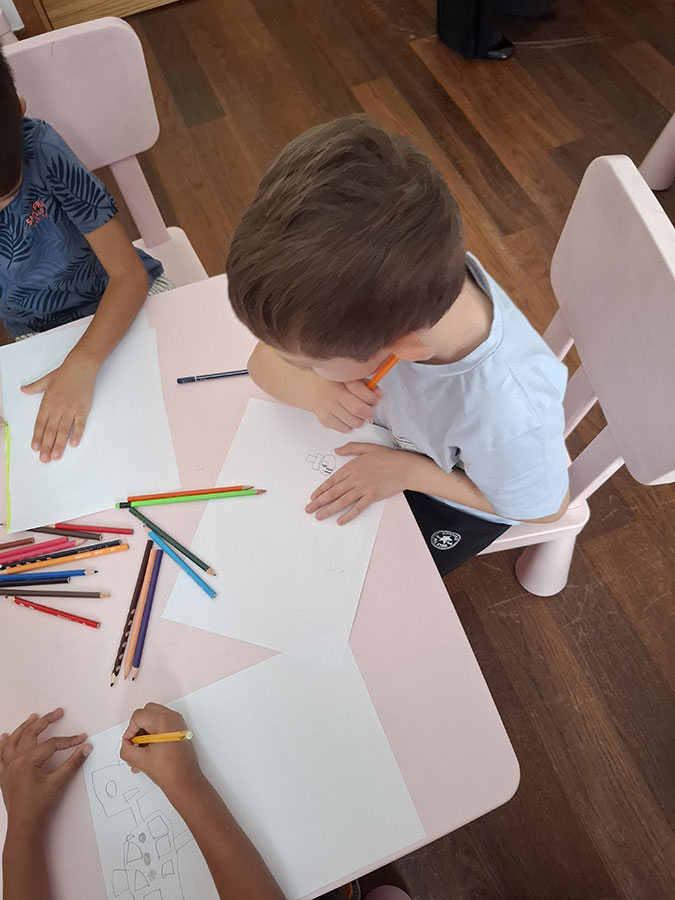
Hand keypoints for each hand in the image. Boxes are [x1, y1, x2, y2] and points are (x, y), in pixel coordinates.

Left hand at [0, 708, 89, 834]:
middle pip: (30, 734)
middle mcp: (15, 761)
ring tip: (34, 717)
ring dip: (24, 727)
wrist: (24, 825)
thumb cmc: (38, 806)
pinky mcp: (4, 775)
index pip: (51, 744)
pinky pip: (1, 755)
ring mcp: (8, 767)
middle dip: (45, 721)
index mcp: (27, 761)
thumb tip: (86, 748)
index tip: (81, 738)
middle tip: (57, 713)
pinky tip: (5, 737)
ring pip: (14, 740)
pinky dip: (3, 744)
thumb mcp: (59, 783)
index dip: (68, 740)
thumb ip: (73, 763)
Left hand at [21, 356, 97, 461]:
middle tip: (44, 459)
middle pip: (50, 430)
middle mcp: (57, 408)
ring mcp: (70, 410)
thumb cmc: (63, 374)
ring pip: (63, 430)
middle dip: (47, 446)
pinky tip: (73, 444)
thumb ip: (34, 387)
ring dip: (59, 444)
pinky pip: (79, 424)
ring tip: (56, 456)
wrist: (80, 368)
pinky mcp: (82, 409)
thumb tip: (23, 389)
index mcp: (47, 403)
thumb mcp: (45, 380)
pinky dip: (77, 434)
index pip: (40, 424)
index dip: (37, 437)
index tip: (35, 448)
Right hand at [120, 703, 203, 802]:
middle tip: (135, 744)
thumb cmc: (168, 771)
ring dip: (145, 733)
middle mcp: (172, 717)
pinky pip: (162, 725)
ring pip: (154, 718)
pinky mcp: (180, 729)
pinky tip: (148, 753)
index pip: (138, 716)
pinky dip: (153, 735)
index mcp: (163, 720)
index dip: (130, 731)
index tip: (130, 744)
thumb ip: (126, 749)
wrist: (186, 782)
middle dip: (138, 728)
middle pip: (147, 712)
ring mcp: (178, 722)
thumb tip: (126, 744)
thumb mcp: (140, 760)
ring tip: (141, 754)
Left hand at [305, 442, 413, 523]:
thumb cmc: (388, 457)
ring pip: (342, 501)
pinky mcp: (372, 496)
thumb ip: (351, 448)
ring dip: (329, 510)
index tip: (313, 497)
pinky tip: (340, 521)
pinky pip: (358, 507)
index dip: (321, 490)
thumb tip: (336, 450)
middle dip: (319, 502)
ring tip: (319, 516)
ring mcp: (363, 488)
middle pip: (333, 492)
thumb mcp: (368, 447)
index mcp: (352, 466)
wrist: (405, 467)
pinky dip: (348, 515)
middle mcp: (355, 478)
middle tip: (308, 509)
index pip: (332, 480)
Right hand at [310, 380, 381, 433]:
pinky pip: (345, 429)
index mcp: (339, 381)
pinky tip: (347, 417)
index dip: (372, 397)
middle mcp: (332, 395)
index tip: (374, 398)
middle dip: (368, 412)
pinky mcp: (325, 420)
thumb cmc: (330, 381)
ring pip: (354, 422)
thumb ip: (365, 384)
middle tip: (368, 410)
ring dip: (360, 420)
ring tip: (356, 413)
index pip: (361, 392)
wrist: (308, 386)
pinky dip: (350, 425)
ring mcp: (327, 409)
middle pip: (358, 409)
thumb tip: (378, 395)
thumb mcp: (347, 376)